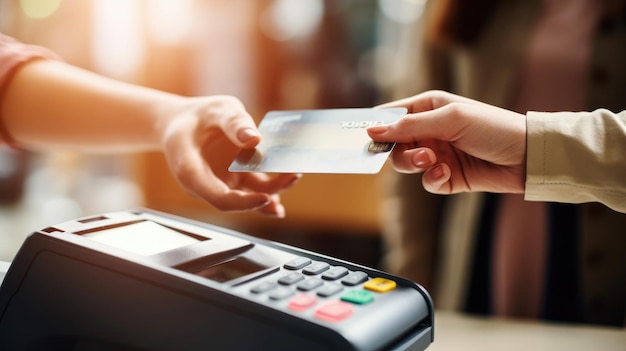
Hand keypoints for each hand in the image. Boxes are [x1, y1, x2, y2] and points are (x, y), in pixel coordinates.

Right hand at [159, 96, 299, 216]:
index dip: (243, 203)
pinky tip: (288, 180)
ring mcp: (222, 183)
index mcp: (191, 171)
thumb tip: (254, 139)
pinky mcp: (235, 179)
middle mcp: (206, 184)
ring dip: (273, 191)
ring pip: (248, 195)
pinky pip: (254, 188)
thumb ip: (233, 122)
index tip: (266, 198)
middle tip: (292, 176)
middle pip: (236, 200)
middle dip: (266, 195)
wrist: (183, 122)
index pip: (218, 198)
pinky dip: (271, 187)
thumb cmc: (195, 116)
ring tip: (294, 175)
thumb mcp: (215, 110)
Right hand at [367, 90, 526, 194]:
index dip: (376, 126)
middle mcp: (429, 130)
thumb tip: (371, 131)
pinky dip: (433, 180)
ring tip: (436, 162)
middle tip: (422, 154)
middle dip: (402, 151)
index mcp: (428, 107)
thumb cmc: (492, 127)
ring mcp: (437, 154)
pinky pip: (426, 182)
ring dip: (416, 165)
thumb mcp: (449, 119)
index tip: (364, 138)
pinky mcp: (447, 177)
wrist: (527, 157)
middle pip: (394, 144)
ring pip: (406, 164)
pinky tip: (448, 175)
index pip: (391, 115)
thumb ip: (408, 126)